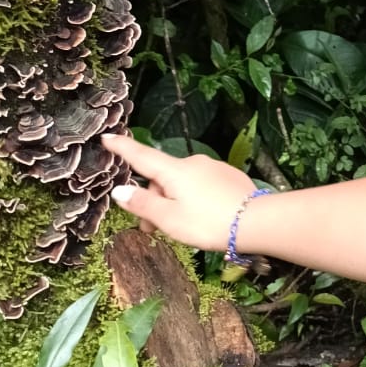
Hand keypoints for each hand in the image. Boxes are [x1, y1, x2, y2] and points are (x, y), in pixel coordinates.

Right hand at [102, 132, 254, 252]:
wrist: (258, 221)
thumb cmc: (209, 223)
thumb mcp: (170, 219)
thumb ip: (142, 205)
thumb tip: (120, 190)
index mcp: (174, 171)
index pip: (141, 156)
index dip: (122, 148)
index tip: (107, 137)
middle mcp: (193, 163)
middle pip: (162, 178)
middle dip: (153, 200)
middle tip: (153, 229)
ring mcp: (213, 168)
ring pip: (182, 183)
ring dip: (174, 202)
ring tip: (181, 229)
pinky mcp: (229, 176)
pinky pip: (201, 185)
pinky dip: (194, 199)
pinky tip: (203, 218)